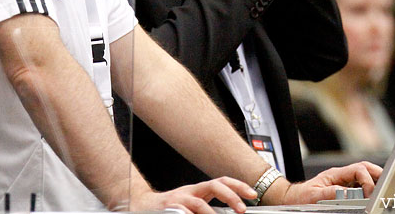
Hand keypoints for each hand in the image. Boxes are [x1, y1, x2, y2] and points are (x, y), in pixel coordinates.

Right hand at [130, 176, 256, 213]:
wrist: (141, 206)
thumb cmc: (170, 208)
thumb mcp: (192, 205)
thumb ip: (208, 208)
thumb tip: (230, 212)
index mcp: (199, 190)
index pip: (222, 182)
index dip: (239, 186)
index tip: (253, 194)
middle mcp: (190, 191)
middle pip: (214, 185)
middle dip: (231, 196)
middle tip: (242, 209)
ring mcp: (179, 199)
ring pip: (199, 203)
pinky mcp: (168, 208)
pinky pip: (182, 212)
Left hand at [279, 162, 381, 203]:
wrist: (292, 198)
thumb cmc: (302, 197)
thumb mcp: (314, 195)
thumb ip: (331, 193)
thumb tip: (346, 193)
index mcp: (336, 174)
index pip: (358, 169)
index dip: (368, 179)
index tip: (370, 193)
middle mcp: (342, 175)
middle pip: (365, 168)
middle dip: (378, 175)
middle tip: (387, 186)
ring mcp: (344, 181)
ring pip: (365, 175)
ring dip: (376, 180)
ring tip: (384, 191)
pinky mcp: (345, 189)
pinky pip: (361, 185)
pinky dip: (370, 188)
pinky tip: (375, 195)